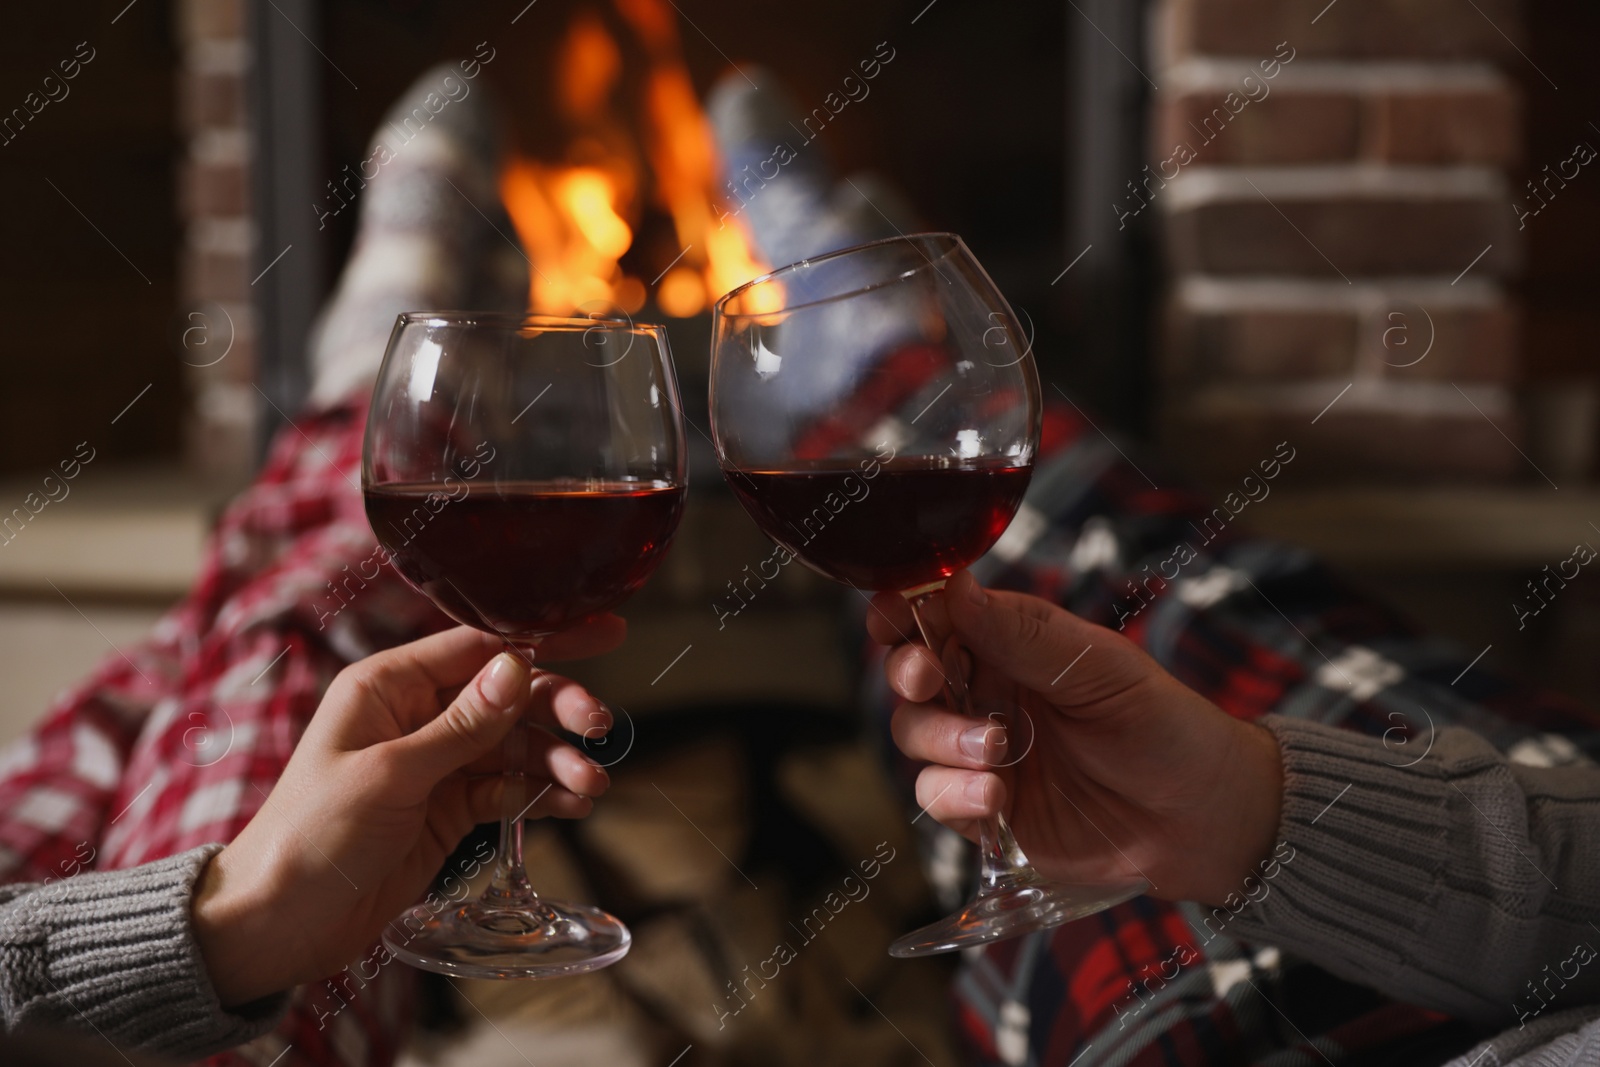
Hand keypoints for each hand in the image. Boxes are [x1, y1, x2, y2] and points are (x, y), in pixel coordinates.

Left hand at [192, 620, 622, 1005]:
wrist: (279, 923)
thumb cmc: (310, 835)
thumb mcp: (390, 774)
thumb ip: (461, 726)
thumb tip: (519, 669)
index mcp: (389, 686)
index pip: (480, 646)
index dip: (544, 640)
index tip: (601, 634)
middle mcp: (416, 716)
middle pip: (508, 696)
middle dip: (557, 709)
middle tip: (598, 726)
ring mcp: (436, 764)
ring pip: (515, 746)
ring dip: (556, 761)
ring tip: (590, 785)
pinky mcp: (448, 809)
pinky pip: (507, 789)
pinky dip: (542, 794)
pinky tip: (572, 803)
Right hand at [868, 571, 1282, 904]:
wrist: (1202, 819)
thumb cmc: (1163, 725)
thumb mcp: (1100, 666)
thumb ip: (1023, 632)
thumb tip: (955, 585)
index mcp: (1011, 645)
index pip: (937, 617)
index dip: (904, 612)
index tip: (890, 615)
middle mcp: (988, 694)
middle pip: (911, 676)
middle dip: (908, 673)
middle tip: (927, 678)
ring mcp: (983, 754)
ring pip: (916, 735)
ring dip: (941, 738)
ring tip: (996, 751)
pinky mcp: (985, 811)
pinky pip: (938, 796)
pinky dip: (955, 795)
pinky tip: (996, 799)